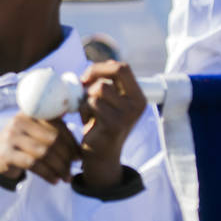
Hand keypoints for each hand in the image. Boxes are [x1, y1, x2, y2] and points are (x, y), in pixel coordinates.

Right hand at [0, 113, 79, 184]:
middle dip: (66, 156)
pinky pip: (33, 164)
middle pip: (52, 139)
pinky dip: (48, 174)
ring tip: (67, 177)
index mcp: (29, 113)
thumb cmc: (21, 143)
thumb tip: (71, 109)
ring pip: (44, 152)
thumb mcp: (32, 129)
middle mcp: (18, 121)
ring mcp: (11, 137)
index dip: (71, 142)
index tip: (79, 156)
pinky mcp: (6, 153)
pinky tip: (55, 180)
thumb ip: (50, 123)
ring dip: (59, 167)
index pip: (57, 125)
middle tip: (73, 168)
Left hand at [78, 61, 145, 188]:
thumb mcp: (107, 100)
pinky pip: (92, 103)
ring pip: (99, 88)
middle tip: (83, 85)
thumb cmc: (99, 122)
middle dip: (93, 75)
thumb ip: (106, 83)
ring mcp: (128, 114)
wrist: (100, 153)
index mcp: (138, 96)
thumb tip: (97, 67)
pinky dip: (84, 109)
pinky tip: (87, 120)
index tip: (87, 77)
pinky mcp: (115, 124)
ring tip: (88, 110)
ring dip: (87, 97)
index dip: (101, 67)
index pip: (122, 67)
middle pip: (114, 72)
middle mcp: (137, 104)